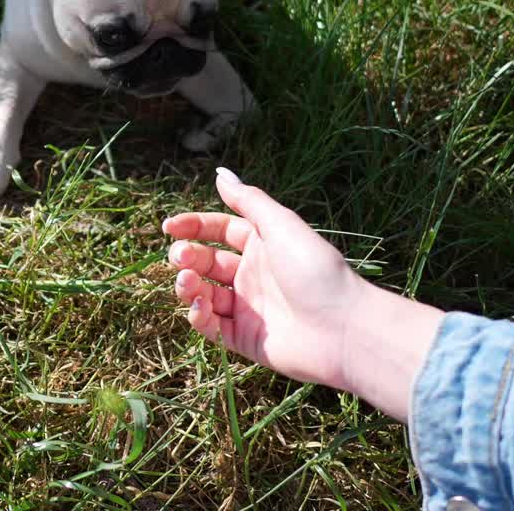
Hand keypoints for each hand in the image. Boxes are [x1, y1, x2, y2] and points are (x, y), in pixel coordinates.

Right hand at [163, 168, 367, 389]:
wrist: (344, 329)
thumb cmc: (316, 271)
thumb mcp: (281, 227)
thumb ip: (248, 201)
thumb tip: (220, 173)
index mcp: (263, 246)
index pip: (219, 231)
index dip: (193, 226)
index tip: (169, 227)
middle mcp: (253, 276)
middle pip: (206, 262)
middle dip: (186, 256)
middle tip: (178, 257)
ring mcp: (248, 309)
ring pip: (203, 294)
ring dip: (187, 285)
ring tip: (186, 281)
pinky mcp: (245, 340)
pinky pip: (211, 326)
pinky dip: (198, 315)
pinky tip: (200, 305)